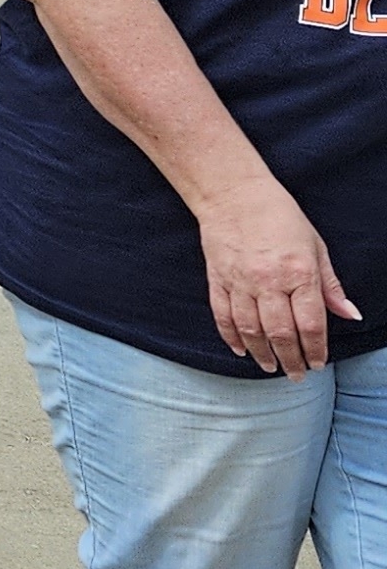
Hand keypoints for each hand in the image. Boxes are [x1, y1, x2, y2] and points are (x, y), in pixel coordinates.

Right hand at [199, 175, 359, 374]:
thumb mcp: (316, 246)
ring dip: (262, 353)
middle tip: (295, 375)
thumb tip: (350, 314)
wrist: (234, 193)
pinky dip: (231, 337)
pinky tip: (242, 349)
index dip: (315, 350)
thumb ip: (330, 285)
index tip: (317, 363)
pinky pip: (223, 316)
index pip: (310, 324)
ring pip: (251, 330)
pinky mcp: (217, 279)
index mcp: (299, 272)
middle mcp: (269, 281)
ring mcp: (240, 281)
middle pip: (281, 333)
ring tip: (270, 367)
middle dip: (290, 360)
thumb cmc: (280, 217)